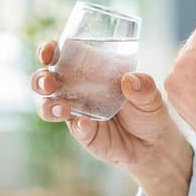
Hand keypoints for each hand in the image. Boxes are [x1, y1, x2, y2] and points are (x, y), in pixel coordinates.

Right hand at [30, 41, 191, 186]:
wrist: (154, 144)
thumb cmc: (148, 110)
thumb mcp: (151, 96)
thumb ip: (144, 86)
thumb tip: (130, 79)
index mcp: (91, 70)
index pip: (64, 55)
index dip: (50, 51)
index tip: (48, 52)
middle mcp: (78, 89)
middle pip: (47, 81)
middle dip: (41, 80)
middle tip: (49, 83)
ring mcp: (78, 112)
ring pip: (50, 106)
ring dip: (49, 106)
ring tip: (62, 109)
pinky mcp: (84, 134)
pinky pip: (75, 128)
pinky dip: (78, 125)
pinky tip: (85, 123)